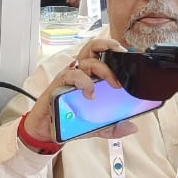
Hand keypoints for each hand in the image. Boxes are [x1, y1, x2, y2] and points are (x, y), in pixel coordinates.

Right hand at [21, 38, 136, 148]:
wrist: (46, 130)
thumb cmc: (68, 120)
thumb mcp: (97, 126)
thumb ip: (114, 126)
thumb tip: (132, 127)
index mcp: (89, 76)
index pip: (101, 54)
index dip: (114, 50)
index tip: (128, 56)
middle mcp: (80, 72)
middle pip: (94, 48)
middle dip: (110, 47)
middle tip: (123, 60)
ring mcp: (70, 76)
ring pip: (87, 60)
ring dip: (104, 69)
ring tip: (114, 84)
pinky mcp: (59, 83)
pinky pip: (73, 75)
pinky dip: (85, 83)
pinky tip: (90, 94)